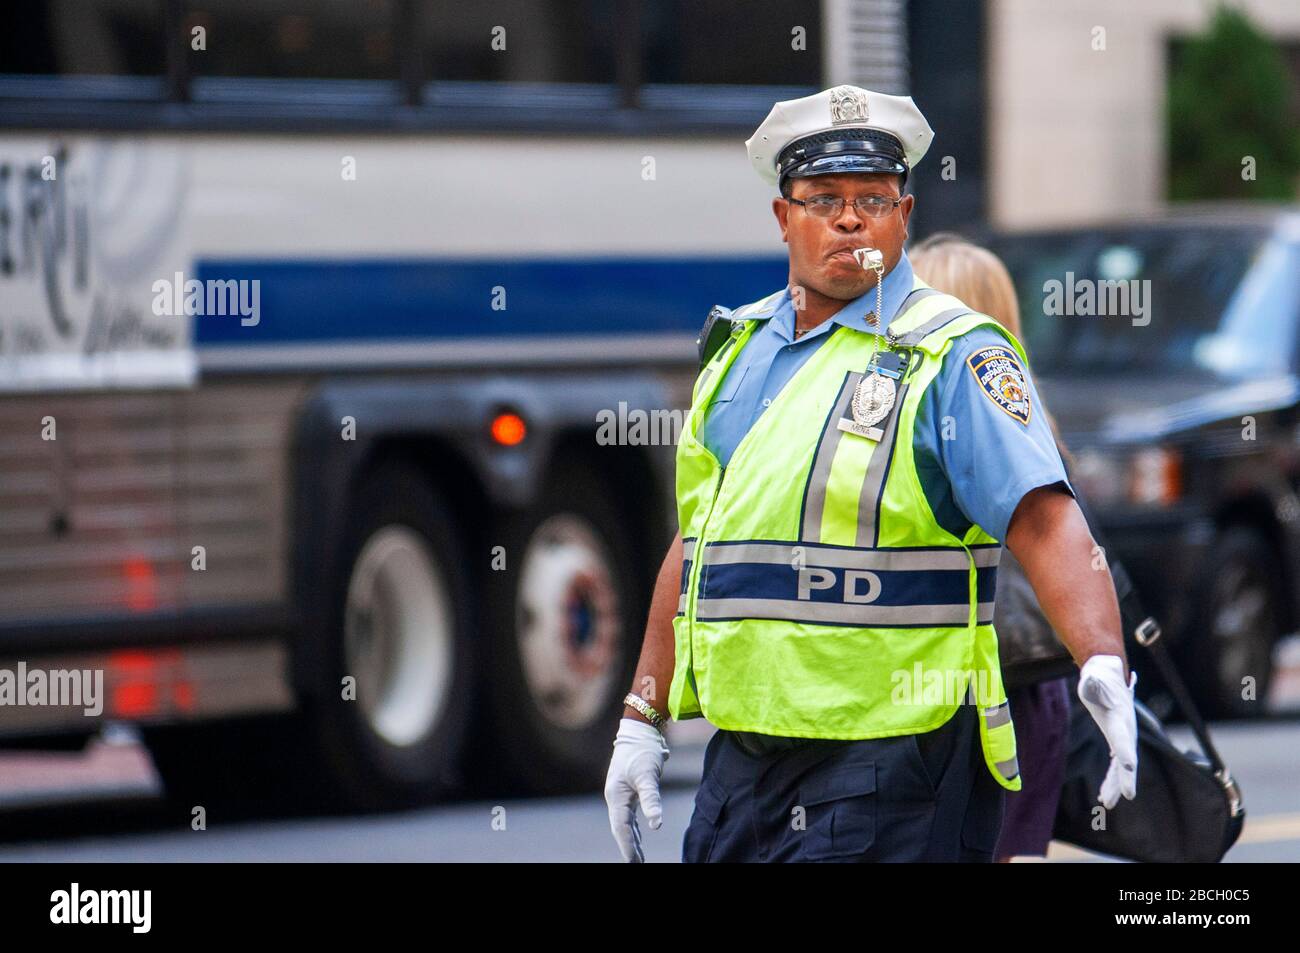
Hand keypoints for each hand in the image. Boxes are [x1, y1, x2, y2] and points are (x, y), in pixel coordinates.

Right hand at [604, 717, 669, 862]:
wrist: (641, 729)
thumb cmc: (642, 750)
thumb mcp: (648, 775)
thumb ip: (651, 800)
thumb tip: (656, 825)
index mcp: (616, 795)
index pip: (621, 827)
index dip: (627, 846)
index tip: (634, 862)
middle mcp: (616, 796)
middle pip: (621, 828)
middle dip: (629, 847)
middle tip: (637, 864)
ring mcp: (622, 793)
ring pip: (625, 822)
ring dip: (632, 839)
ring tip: (638, 857)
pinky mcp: (630, 789)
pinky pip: (630, 814)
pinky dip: (634, 827)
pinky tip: (640, 834)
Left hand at [1077, 654, 1137, 808]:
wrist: (1109, 674)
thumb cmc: (1098, 678)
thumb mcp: (1093, 679)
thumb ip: (1093, 683)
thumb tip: (1090, 678)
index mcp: (1120, 719)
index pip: (1122, 738)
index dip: (1125, 751)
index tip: (1128, 767)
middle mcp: (1126, 730)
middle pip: (1127, 758)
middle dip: (1125, 777)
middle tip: (1126, 796)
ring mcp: (1124, 736)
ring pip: (1122, 765)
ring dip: (1115, 783)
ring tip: (1107, 802)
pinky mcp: (1118, 739)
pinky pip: (1117, 763)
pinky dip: (1112, 778)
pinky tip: (1104, 792)